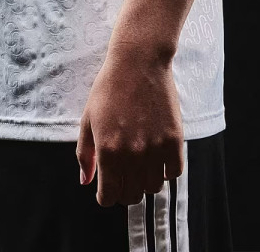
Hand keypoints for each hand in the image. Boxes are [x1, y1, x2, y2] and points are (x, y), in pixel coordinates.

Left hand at [76, 42, 183, 206]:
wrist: (139, 61)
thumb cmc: (109, 87)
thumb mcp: (88, 119)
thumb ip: (85, 154)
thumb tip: (86, 182)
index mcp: (108, 151)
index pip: (109, 197)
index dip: (106, 196)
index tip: (108, 190)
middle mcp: (132, 155)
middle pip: (132, 196)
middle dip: (125, 190)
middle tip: (124, 176)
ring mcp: (155, 148)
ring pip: (153, 187)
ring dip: (145, 181)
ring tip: (141, 163)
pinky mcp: (174, 140)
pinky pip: (174, 172)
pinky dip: (166, 170)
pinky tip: (158, 157)